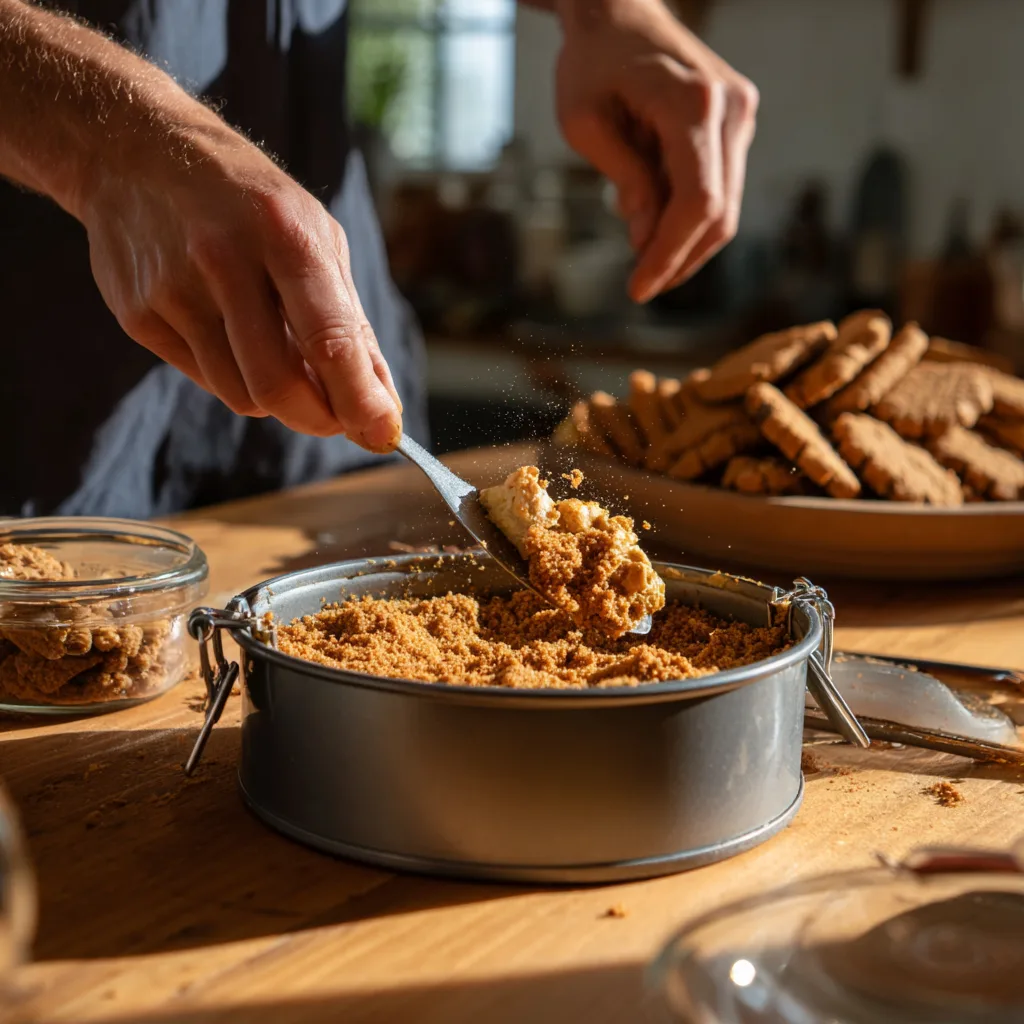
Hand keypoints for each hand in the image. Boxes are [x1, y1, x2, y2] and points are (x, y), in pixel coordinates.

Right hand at [78, 117, 402, 450]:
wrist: (136, 150)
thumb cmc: (250, 202)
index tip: (382, 433)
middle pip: (278, 385)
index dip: (359, 400)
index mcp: (283, 233)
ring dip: (273, 396)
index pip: (329, 339)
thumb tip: (381, 406)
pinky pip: (203, 378)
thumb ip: (350, 324)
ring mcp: (172, 288)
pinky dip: (231, 373)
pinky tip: (226, 328)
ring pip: (240, 394)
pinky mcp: (137, 313)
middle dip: (318, 419)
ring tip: (276, 350)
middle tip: (337, 419)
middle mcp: (223, 259)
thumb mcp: (318, 238)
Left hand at [555, 0, 757, 301]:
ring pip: (726, 208)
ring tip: (644, 261)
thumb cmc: (592, 63)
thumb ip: (624, 179)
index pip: (698, 201)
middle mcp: (731, 108)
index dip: (670, 255)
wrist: (618, 12)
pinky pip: (721, 188)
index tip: (639, 289)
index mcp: (693, 103)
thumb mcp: (585, 124)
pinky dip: (690, 219)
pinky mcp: (736, 124)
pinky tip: (656, 230)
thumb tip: (647, 237)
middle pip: (720, 213)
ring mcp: (740, 115)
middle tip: (641, 286)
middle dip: (679, 260)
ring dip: (686, 245)